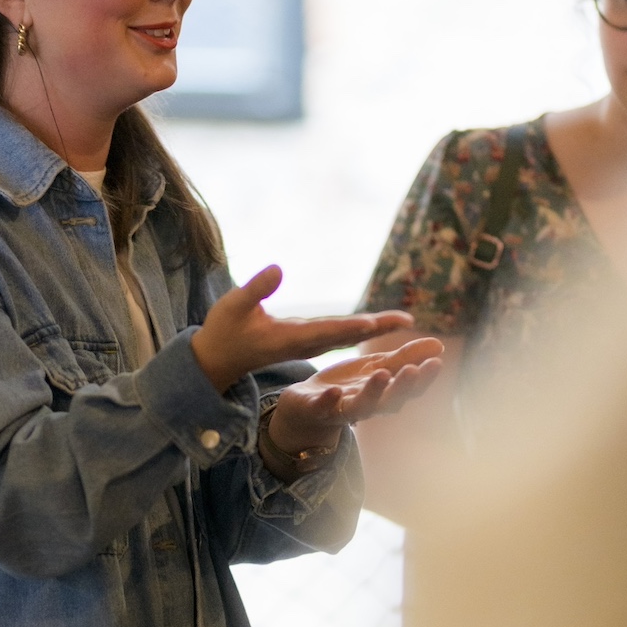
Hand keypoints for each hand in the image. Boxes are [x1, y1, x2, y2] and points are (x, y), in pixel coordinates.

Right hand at [191, 264, 418, 392]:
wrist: (217, 359)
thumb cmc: (223, 330)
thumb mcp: (233, 305)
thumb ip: (256, 288)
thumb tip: (278, 268)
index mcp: (289, 338)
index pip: (325, 331)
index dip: (350, 326)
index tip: (373, 323)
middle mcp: (304, 343)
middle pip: (347, 335)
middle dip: (377, 328)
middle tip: (408, 321)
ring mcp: (305, 344)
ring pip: (346, 336)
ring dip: (374, 329)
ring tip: (402, 321)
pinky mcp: (304, 341)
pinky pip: (338, 336)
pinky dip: (359, 329)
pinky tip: (372, 324)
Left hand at [265, 337, 443, 457]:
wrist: (307, 408)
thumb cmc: (348, 387)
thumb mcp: (376, 368)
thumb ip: (404, 358)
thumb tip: (438, 344)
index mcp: (384, 394)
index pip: (409, 388)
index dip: (424, 377)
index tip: (437, 360)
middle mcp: (368, 405)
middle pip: (390, 400)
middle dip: (403, 386)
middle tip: (415, 370)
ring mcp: (343, 409)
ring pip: (361, 406)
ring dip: (373, 392)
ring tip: (381, 374)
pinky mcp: (317, 409)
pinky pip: (324, 407)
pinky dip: (329, 401)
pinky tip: (333, 390)